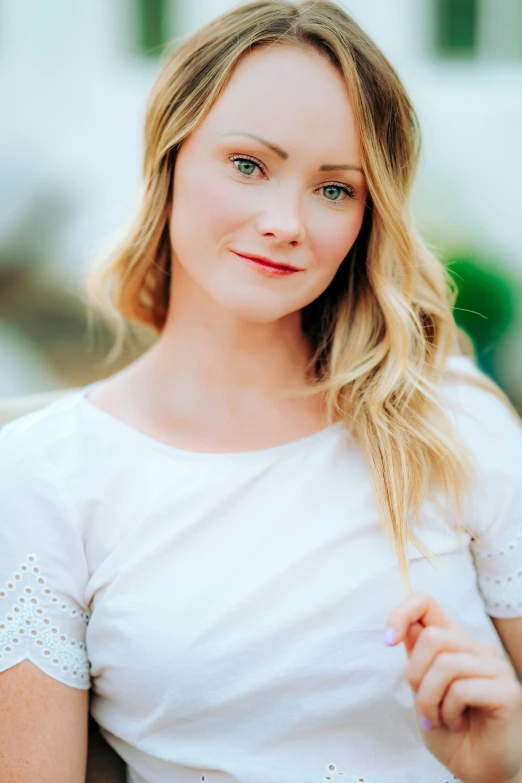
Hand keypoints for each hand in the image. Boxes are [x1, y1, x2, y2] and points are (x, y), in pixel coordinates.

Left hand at [385, 591, 521, 782]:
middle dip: (415, 674)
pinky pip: (463, 688)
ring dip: (429, 699)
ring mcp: (496, 668)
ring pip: (446, 664)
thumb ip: (416, 658)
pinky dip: (448, 711)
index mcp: (455, 642)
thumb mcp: (422, 690)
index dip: (401, 613)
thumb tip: (398, 629)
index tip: (388, 641)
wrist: (481, 773)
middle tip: (422, 704)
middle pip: (433, 636)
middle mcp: (477, 648)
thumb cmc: (452, 734)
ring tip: (437, 718)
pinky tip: (456, 723)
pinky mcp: (508, 692)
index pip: (426, 602)